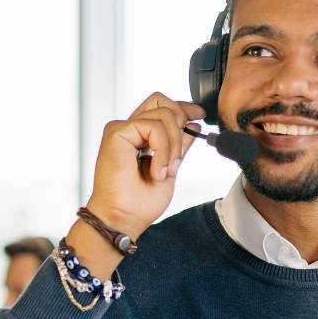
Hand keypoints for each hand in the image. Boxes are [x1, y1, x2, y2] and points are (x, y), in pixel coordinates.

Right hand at [86, 93, 204, 238]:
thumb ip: (179, 145)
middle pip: (161, 100)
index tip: (200, 116)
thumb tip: (193, 123)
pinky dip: (163, 150)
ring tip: (165, 172)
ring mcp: (121, 129)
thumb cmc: (140, 202)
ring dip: (173, 146)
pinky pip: (154, 127)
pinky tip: (157, 171)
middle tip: (179, 153)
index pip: (162, 107)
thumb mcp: (171, 168)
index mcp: (139, 137)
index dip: (183, 107)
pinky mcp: (117, 132)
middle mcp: (129, 129)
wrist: (124, 218)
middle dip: (180, 121)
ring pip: (163, 114)